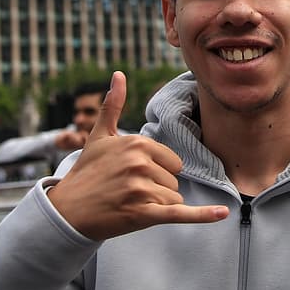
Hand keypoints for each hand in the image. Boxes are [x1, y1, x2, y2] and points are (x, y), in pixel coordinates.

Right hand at [46, 71, 228, 240]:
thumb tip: (119, 73)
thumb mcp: (99, 136)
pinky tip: (222, 213)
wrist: (67, 211)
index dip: (156, 172)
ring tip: (128, 203)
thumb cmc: (86, 172)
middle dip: (156, 189)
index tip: (130, 175)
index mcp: (138, 143)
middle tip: (127, 191)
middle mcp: (141, 164)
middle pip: (175, 180)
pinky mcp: (144, 214)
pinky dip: (202, 215)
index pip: (173, 161)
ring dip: (156, 205)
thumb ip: (114, 105)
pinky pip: (180, 213)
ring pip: (173, 198)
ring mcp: (142, 189)